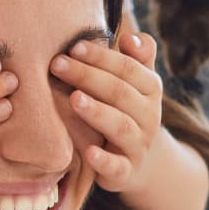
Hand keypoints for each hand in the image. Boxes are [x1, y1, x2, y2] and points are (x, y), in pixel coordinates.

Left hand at [50, 32, 163, 197]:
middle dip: (88, 76)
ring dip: (97, 112)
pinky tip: (90, 152)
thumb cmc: (124, 109)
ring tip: (73, 99)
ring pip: (121, 126)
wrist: (137, 161)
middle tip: (58, 64)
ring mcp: (139, 145)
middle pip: (120, 93)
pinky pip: (118, 167)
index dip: (102, 57)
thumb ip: (136, 58)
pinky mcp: (126, 172)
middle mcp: (150, 116)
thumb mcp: (134, 83)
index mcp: (151, 89)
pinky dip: (104, 160)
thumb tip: (130, 38)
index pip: (128, 68)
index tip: (74, 47)